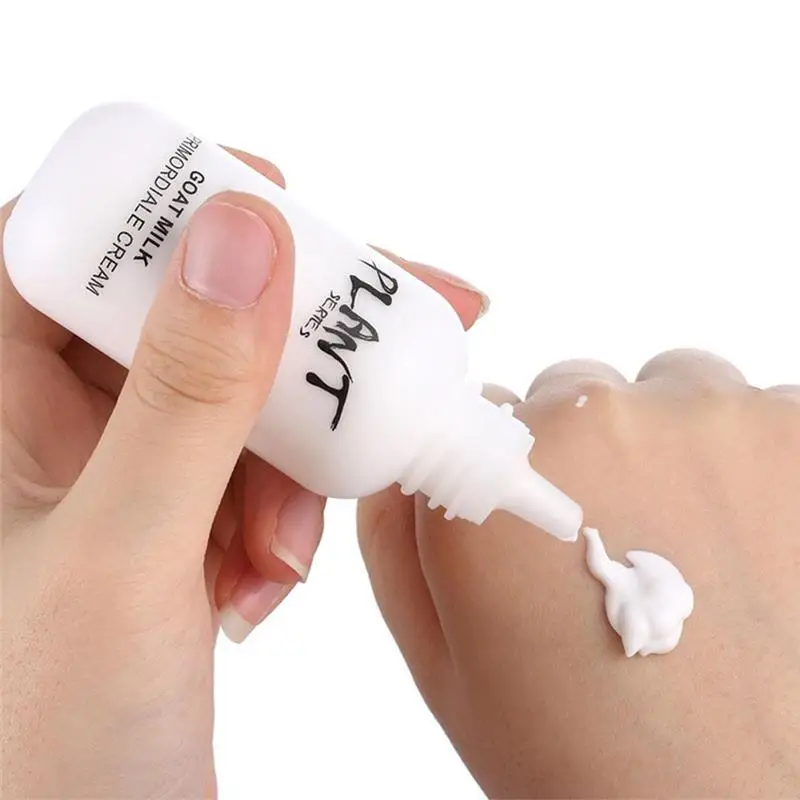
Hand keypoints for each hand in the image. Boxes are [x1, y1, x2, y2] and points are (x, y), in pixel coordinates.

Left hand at [1, 149, 486, 797]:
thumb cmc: (48, 748)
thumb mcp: (123, 555)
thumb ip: (186, 395)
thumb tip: (241, 239)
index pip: (70, 244)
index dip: (168, 204)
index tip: (274, 197)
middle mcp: (55, 431)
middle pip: (185, 314)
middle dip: (282, 344)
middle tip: (377, 338)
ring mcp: (127, 478)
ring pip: (240, 395)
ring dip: (294, 450)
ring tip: (284, 544)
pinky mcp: (184, 524)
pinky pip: (259, 465)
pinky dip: (288, 507)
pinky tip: (270, 577)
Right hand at [359, 352, 799, 796]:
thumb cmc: (582, 745)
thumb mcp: (440, 654)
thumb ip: (397, 532)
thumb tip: (409, 452)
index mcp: (493, 477)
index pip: (484, 410)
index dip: (509, 468)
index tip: (535, 519)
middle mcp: (594, 425)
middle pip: (573, 393)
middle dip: (584, 451)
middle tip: (616, 543)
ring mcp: (707, 418)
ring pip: (667, 386)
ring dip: (670, 441)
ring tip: (690, 542)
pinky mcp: (793, 429)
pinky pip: (757, 405)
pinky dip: (750, 454)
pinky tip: (750, 535)